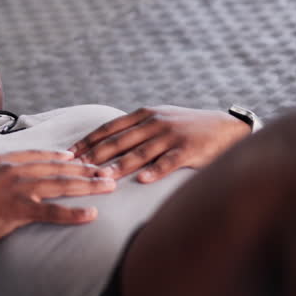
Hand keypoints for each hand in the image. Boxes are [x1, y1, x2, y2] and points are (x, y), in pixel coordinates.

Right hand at [0, 145, 116, 249]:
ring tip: (110, 186)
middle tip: (108, 170)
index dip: (60, 157)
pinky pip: (52, 211)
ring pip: (61, 185)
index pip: (38, 156)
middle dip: (86, 170)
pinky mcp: (18, 209)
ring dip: (89, 186)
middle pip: (57, 168)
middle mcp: (13, 170)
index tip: (78, 157)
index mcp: (2, 161)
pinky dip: (73, 213)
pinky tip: (92, 215)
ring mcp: (17, 188)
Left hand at [68, 106, 250, 182]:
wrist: (226, 128)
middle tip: (75, 169)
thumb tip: (104, 143)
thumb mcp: (159, 120)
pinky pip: (168, 162)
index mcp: (145, 115)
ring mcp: (172, 136)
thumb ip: (135, 130)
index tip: (69, 153)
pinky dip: (155, 171)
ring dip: (119, 166)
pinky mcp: (188, 150)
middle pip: (120, 141)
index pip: (110, 128)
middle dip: (95, 155)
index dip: (88, 141)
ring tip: (101, 178)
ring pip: (140, 153)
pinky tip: (142, 181)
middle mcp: (155, 122)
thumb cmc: (187, 127)